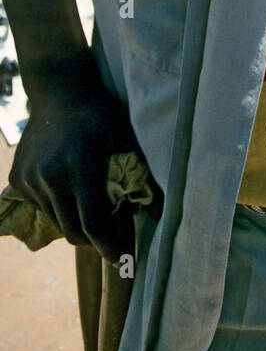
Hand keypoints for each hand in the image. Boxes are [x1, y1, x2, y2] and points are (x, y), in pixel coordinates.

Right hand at [9, 63, 161, 263]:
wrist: (60, 91)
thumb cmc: (101, 115)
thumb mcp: (127, 140)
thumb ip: (143, 178)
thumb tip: (162, 214)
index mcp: (81, 168)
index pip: (95, 225)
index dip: (111, 247)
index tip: (124, 259)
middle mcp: (51, 177)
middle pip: (75, 232)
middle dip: (96, 241)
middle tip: (114, 233)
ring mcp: (31, 179)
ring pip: (58, 223)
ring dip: (77, 224)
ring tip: (95, 210)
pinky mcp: (18, 179)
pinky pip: (42, 208)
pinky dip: (60, 208)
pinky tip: (72, 190)